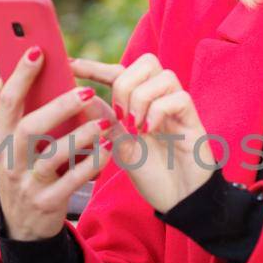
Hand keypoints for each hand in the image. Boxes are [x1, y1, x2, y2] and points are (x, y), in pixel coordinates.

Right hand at [0, 46, 115, 240]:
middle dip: (58, 107)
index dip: (19, 75)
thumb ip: (11, 111)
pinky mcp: (46, 202)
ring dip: (80, 137)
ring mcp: (27, 183)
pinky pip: (72, 181)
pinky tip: (108, 148)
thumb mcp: (9, 143)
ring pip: (52, 156)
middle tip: (87, 90)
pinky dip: (91, 164)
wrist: (25, 224)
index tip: (39, 51)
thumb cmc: (24, 169)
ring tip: (104, 121)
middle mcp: (8, 160)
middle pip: (29, 128)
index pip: (5, 101)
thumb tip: (12, 69)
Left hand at [71, 54, 214, 212]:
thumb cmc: (151, 174)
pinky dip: (159, 110)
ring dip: (142, 99)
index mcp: (140, 103)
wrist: (179, 199)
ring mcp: (177, 107)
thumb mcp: (118, 147)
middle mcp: (160, 99)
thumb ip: (103, 122)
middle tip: (120, 116)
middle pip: (146, 62)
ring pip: (163, 76)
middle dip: (126, 84)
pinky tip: (150, 130)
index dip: (95, 66)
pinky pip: (178, 97)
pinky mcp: (193, 119)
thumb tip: (80, 96)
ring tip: (136, 127)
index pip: (118, 72)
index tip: (70, 65)